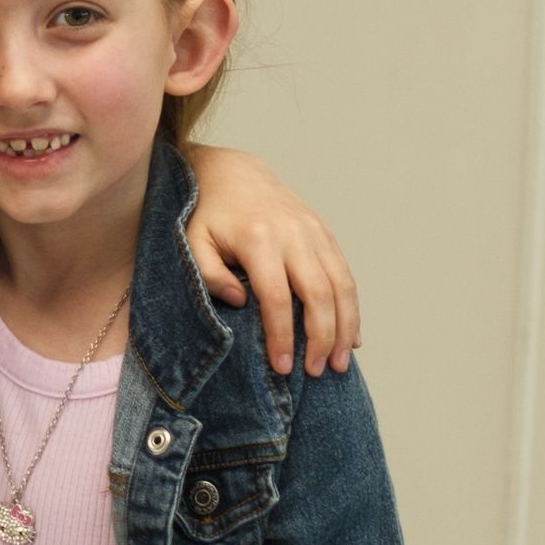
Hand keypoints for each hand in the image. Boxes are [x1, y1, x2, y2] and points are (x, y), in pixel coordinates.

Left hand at [185, 144, 359, 377]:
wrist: (231, 171)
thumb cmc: (206, 214)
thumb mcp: (192, 241)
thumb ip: (207, 274)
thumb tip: (239, 302)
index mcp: (258, 238)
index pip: (277, 298)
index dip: (283, 336)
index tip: (282, 368)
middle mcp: (293, 234)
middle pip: (319, 294)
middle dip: (322, 338)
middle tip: (319, 372)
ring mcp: (314, 232)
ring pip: (341, 285)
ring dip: (345, 327)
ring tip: (342, 363)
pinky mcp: (324, 232)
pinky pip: (345, 273)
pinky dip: (351, 306)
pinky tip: (351, 335)